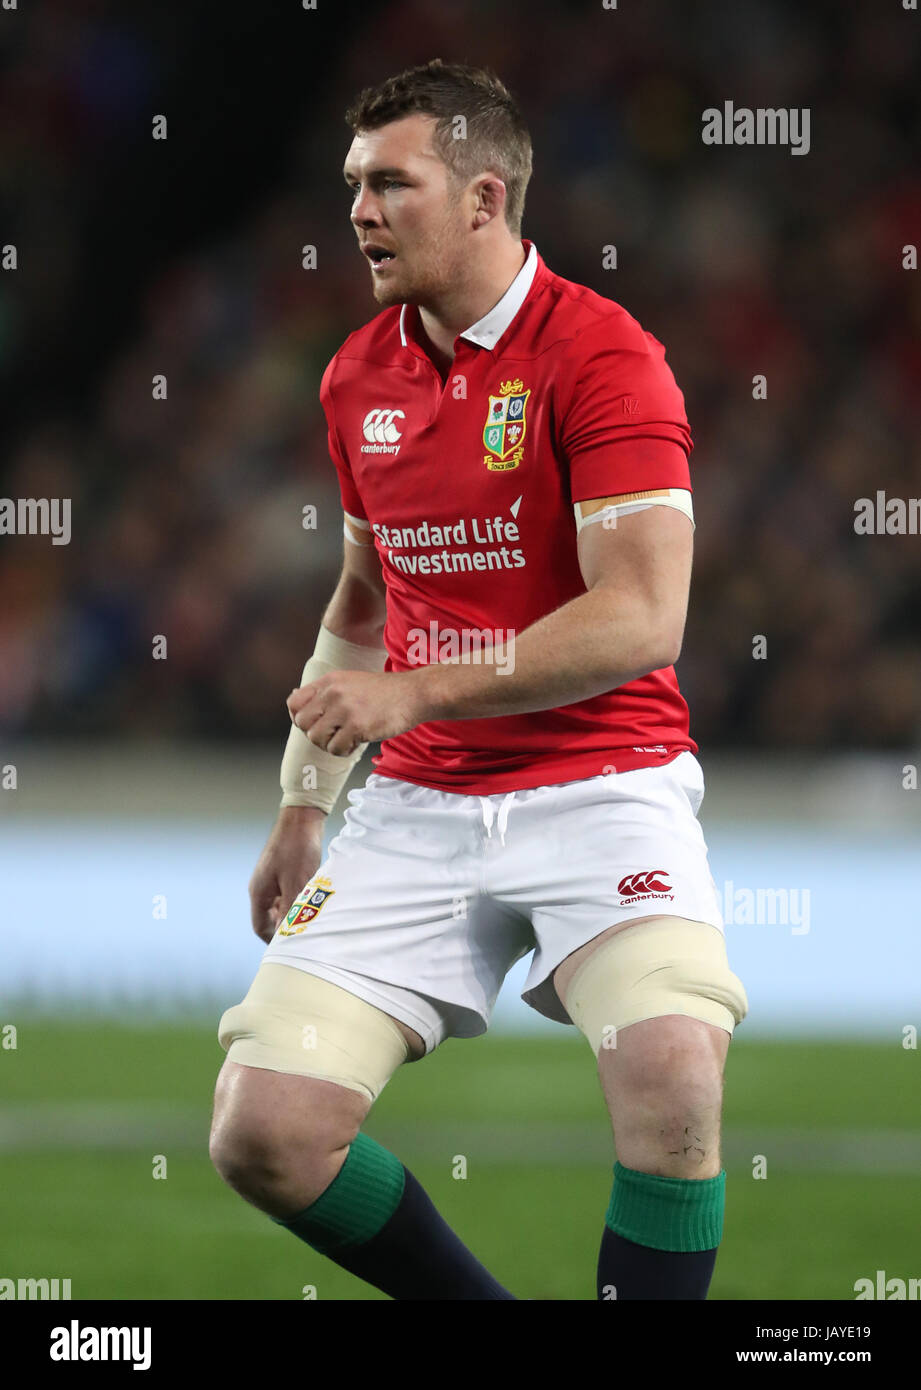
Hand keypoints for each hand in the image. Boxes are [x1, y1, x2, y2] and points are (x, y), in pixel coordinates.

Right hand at [248, 806, 325, 943]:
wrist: (302, 818)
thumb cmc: (297, 849)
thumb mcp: (295, 883)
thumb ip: (290, 910)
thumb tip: (288, 936)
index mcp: (259, 892)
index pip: (260, 927)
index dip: (274, 942)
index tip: (290, 950)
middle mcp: (263, 887)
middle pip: (270, 918)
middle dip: (285, 928)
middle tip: (305, 936)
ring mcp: (272, 879)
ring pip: (281, 906)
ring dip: (294, 913)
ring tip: (312, 920)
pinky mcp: (284, 871)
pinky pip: (289, 894)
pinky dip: (299, 900)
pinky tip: (314, 902)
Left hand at [286, 669, 429, 755]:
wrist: (414, 694)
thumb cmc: (383, 692)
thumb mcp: (349, 682)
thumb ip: (325, 692)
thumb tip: (294, 699)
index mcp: (329, 681)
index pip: (294, 703)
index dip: (299, 718)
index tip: (315, 724)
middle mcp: (333, 693)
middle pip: (303, 724)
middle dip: (316, 734)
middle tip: (334, 734)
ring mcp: (345, 709)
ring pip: (317, 739)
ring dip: (331, 744)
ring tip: (347, 738)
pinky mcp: (358, 726)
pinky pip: (336, 749)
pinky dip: (345, 751)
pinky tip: (357, 742)